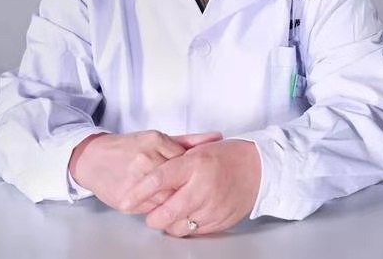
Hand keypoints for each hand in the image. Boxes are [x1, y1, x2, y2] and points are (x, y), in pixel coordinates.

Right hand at [69, 130, 221, 212]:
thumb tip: (217, 137)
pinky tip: (166, 208)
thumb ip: (188, 140)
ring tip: (185, 203)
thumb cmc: (128, 147)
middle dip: (188, 190)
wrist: (93, 158)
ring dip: (177, 203)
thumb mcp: (157, 138)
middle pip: (179, 181)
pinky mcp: (127, 198)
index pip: (187, 161)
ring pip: (167, 199)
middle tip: (198, 194)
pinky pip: (152, 209)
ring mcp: (136, 179)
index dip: (195, 173)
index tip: (203, 178)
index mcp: (156, 140)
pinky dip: (161, 210)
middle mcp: (146, 158)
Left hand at [119, 139, 261, 235]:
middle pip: (167, 211)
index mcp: (195, 163)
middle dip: (153, 216)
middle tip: (149, 214)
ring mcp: (212, 206)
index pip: (159, 178)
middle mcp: (203, 186)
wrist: (257, 168)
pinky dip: (187, 226)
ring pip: (179, 226)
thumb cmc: (225, 156)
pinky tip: (187, 216)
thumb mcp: (197, 151)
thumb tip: (148, 178)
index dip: (139, 191)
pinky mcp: (220, 221)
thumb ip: (174, 163)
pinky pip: (195, 232)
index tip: (125, 199)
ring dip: (169, 223)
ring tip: (169, 214)